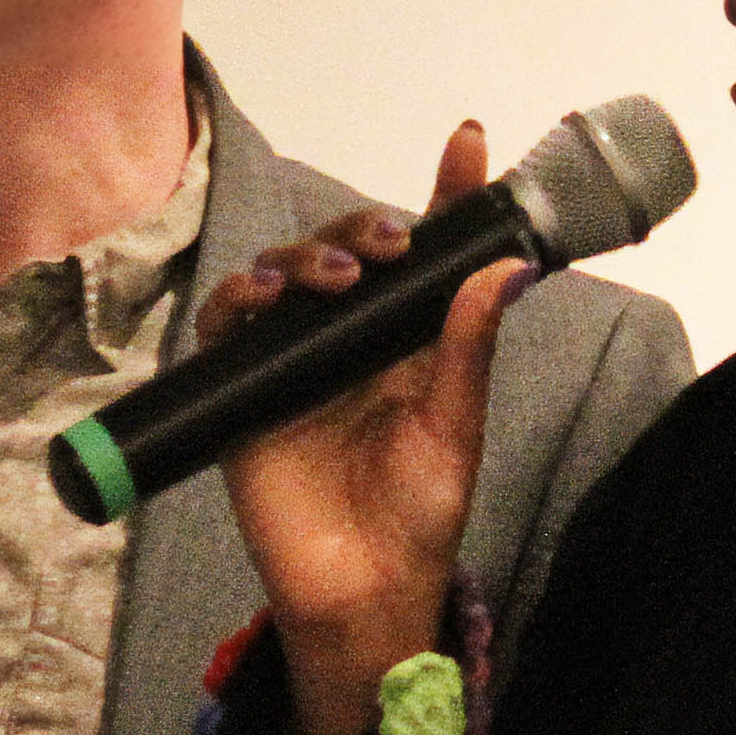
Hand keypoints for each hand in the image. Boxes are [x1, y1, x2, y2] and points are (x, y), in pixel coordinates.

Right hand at [202, 119, 532, 734]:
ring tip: (337, 280)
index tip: (467, 144)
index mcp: (411, 343)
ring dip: (306, 258)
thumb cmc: (416, 516)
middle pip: (347, 252)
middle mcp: (350, 341)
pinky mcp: (245, 388)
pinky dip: (238, 298)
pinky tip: (262, 297)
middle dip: (363, 227)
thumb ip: (468, 345)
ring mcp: (293, 361)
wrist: (359, 590)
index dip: (445, 196)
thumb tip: (507, 265)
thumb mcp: (454, 428)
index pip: (426, 256)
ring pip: (285, 275)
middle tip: (389, 241)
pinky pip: (228, 326)